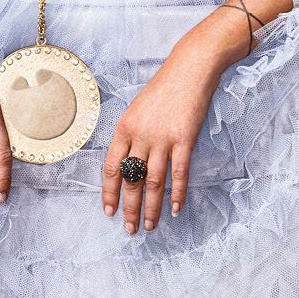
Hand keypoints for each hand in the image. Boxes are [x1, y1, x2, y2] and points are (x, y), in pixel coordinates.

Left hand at [101, 26, 233, 233]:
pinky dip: (177, 194)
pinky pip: (179, 173)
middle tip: (129, 229)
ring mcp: (162, 138)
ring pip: (153, 182)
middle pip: (130, 180)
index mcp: (124, 128)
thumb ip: (132, 136)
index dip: (108, 193)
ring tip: (151, 226)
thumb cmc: (164, 88)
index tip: (108, 212)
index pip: (110, 168)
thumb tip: (128, 165)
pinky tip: (175, 210)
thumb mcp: (137, 110)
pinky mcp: (184, 139)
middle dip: (129, 208)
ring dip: (152, 208)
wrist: (190, 68)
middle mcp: (140, 135)